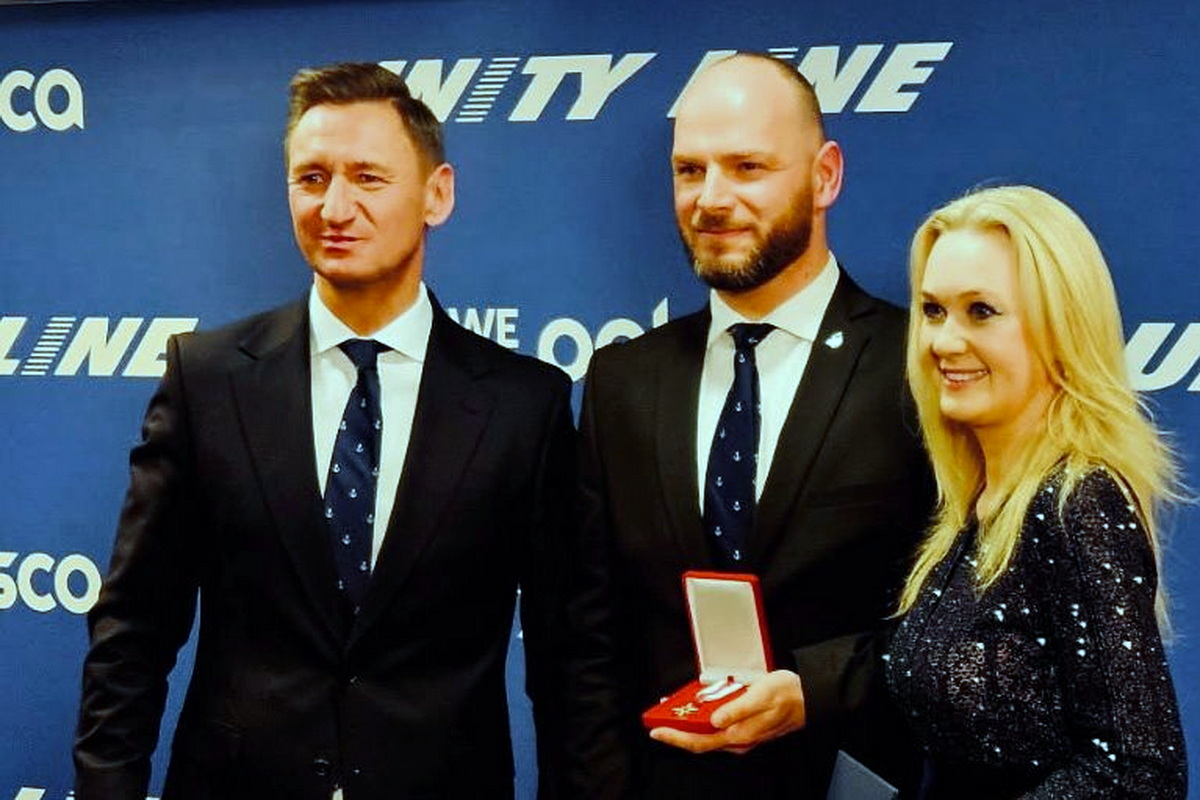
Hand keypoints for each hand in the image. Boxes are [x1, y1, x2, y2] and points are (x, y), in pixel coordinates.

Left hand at [648, 669, 805, 753]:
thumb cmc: (788, 695)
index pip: (699, 742)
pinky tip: (700, 706)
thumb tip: (715, 719)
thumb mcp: (760, 696)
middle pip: (699, 740)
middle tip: (660, 717)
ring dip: (690, 723)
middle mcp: (738, 739)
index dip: (675, 738)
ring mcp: (741, 735)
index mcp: (739, 735)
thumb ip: (737, 709)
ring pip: (707, 733)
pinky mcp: (744, 728)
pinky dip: (704, 718)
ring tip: (675, 709)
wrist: (809, 697)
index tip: (657, 731)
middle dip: (678, 730)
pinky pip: (717, 726)